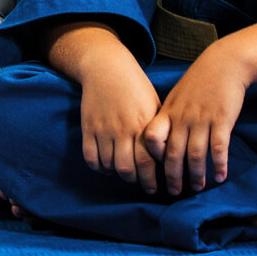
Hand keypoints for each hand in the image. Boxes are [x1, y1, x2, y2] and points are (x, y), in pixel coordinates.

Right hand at [74, 52, 161, 184]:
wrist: (106, 67)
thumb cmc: (135, 86)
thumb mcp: (154, 105)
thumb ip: (160, 130)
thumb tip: (168, 156)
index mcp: (143, 124)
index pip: (147, 161)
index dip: (150, 180)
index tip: (154, 188)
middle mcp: (123, 129)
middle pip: (127, 168)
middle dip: (134, 181)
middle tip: (139, 182)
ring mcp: (104, 128)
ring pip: (109, 165)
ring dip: (117, 174)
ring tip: (123, 172)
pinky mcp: (88, 127)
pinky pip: (90, 157)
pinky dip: (98, 167)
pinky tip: (106, 165)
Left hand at [142, 53, 249, 196]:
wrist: (224, 64)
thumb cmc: (199, 82)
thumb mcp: (177, 97)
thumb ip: (168, 117)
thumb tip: (160, 141)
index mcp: (168, 112)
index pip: (152, 137)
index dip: (151, 155)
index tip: (154, 169)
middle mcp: (182, 118)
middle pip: (173, 153)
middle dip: (173, 176)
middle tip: (175, 192)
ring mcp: (201, 119)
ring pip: (195, 155)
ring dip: (196, 175)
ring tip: (198, 188)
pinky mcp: (221, 120)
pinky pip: (218, 148)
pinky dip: (219, 164)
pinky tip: (220, 176)